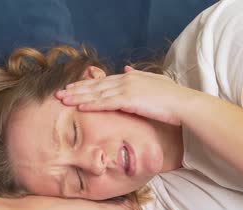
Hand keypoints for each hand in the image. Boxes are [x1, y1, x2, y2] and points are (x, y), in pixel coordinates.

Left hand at [56, 66, 198, 125]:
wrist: (183, 103)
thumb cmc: (171, 97)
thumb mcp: (154, 82)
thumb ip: (138, 75)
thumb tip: (126, 68)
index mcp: (129, 77)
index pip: (102, 81)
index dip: (85, 85)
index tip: (71, 88)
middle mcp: (125, 80)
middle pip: (95, 86)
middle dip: (76, 90)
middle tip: (59, 94)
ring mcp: (126, 89)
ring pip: (96, 94)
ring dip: (78, 97)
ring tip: (62, 100)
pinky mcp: (129, 100)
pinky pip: (105, 103)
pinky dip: (91, 105)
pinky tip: (79, 108)